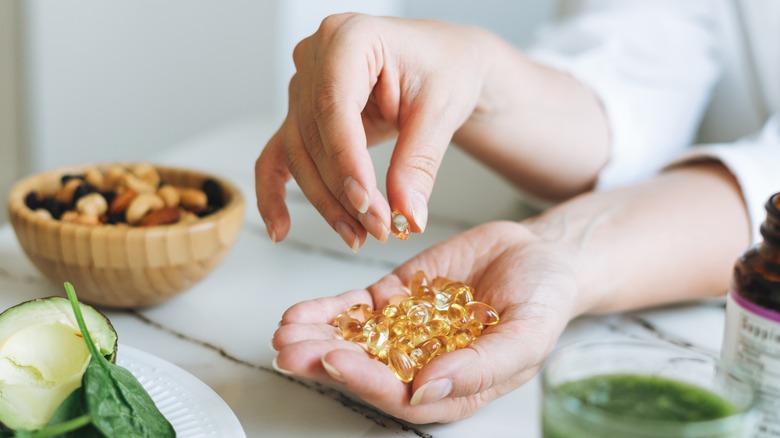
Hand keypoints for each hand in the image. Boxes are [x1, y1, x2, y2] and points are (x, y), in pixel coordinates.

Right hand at [255, 14, 490, 249]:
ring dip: (326, 202)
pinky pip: (278, 155)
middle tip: (378, 228)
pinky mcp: (302, 115)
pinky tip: (281, 228)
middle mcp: (316, 56)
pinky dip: (275, 192)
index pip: (334, 105)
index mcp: (350, 37)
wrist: (445, 64)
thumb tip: (407, 215)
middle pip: (314, 136)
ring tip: (359, 235)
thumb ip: (419, 163)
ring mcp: (304, 86)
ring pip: (299, 154)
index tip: (366, 203)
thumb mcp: (442, 111)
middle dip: (344, 191)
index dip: (346, 160)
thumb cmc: (445, 69)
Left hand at [271, 221, 578, 422]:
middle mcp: (422, 364)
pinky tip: (299, 313)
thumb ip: (481, 366)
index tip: (335, 362)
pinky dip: (327, 310)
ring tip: (285, 332)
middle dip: (324, 361)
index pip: (400, 395)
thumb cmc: (544, 301)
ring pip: (353, 340)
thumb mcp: (526, 335)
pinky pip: (356, 308)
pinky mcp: (396, 298)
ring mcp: (405, 330)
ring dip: (316, 338)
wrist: (539, 255)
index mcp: (452, 386)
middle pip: (365, 370)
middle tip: (290, 351)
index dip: (366, 382)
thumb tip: (427, 391)